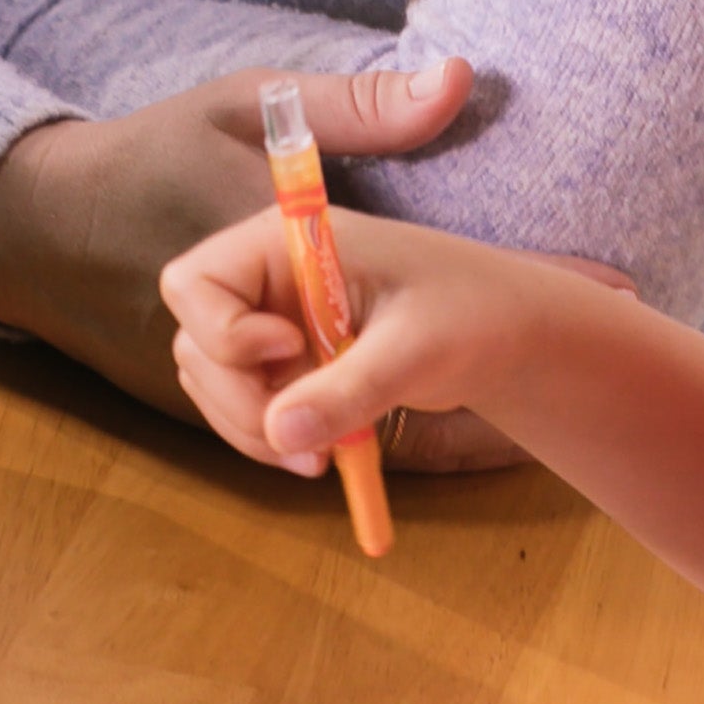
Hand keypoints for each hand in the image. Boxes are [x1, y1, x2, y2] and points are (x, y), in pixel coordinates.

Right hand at [159, 205, 576, 481]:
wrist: (509, 335)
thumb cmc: (473, 314)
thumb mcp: (416, 350)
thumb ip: (349, 389)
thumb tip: (280, 436)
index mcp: (286, 242)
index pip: (194, 282)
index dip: (223, 331)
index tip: (291, 351)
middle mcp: (265, 277)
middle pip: (196, 343)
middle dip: (238, 401)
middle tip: (300, 445)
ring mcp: (271, 322)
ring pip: (211, 383)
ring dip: (249, 429)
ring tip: (317, 461)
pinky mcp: (286, 364)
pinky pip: (244, 406)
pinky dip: (269, 438)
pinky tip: (319, 457)